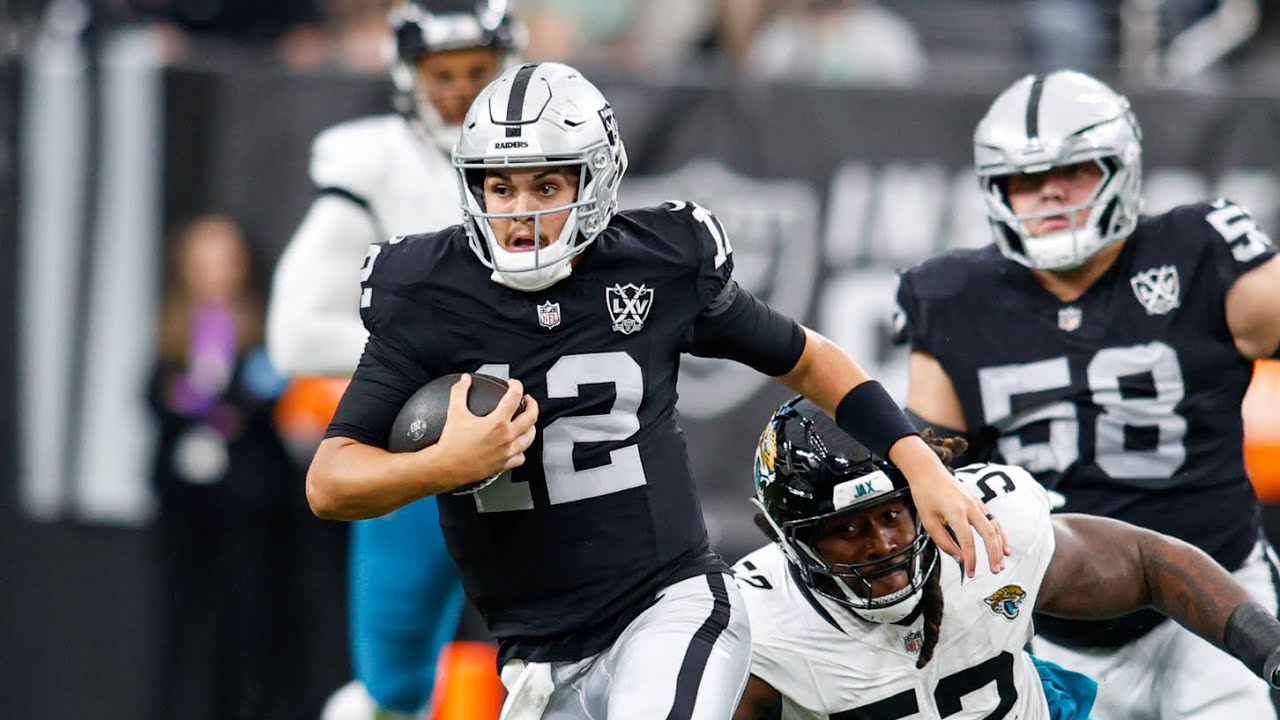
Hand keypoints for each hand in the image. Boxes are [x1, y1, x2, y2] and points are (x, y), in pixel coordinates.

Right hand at [433, 374, 538, 490]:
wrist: (447, 467)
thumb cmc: (451, 444)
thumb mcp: (455, 413)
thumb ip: (459, 392)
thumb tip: (464, 380)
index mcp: (497, 422)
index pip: (515, 397)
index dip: (517, 386)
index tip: (514, 384)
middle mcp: (506, 437)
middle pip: (531, 417)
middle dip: (532, 405)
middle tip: (528, 400)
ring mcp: (507, 452)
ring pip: (529, 438)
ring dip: (531, 427)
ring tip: (528, 422)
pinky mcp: (503, 464)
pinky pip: (520, 457)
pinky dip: (522, 450)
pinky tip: (517, 446)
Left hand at [891, 435, 1009, 576]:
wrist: (928, 472)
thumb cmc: (925, 496)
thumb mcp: (928, 521)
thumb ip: (944, 542)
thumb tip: (960, 559)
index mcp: (955, 512)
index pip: (968, 541)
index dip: (971, 560)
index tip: (970, 573)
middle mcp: (970, 506)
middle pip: (988, 534)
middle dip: (993, 555)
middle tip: (995, 571)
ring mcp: (977, 503)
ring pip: (994, 527)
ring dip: (1000, 546)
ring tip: (1001, 564)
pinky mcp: (979, 502)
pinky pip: (993, 520)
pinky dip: (1000, 535)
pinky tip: (1004, 547)